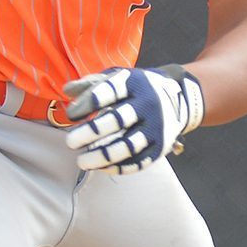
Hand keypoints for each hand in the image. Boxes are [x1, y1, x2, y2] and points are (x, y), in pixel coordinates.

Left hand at [62, 65, 204, 174]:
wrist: (180, 97)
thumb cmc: (137, 89)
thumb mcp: (119, 77)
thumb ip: (92, 83)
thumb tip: (67, 91)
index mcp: (135, 83)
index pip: (108, 92)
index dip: (87, 104)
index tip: (71, 115)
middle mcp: (148, 104)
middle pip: (116, 120)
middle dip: (90, 133)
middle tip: (70, 142)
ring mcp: (156, 127)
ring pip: (127, 146)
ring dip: (102, 156)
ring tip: (82, 161)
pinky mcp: (161, 147)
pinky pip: (139, 162)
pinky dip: (118, 167)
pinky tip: (101, 168)